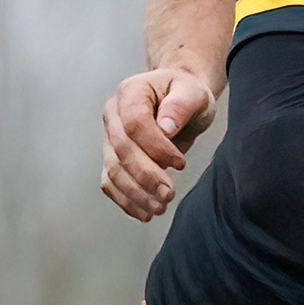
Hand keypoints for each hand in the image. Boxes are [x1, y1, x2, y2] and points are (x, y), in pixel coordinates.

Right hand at [100, 67, 218, 222]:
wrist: (179, 99)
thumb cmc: (186, 93)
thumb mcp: (194, 92)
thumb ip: (181, 105)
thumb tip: (165, 128)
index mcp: (131, 92)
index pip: (135, 123)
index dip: (156, 147)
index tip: (180, 163)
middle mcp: (113, 114)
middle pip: (122, 150)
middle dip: (146, 176)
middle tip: (168, 194)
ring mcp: (109, 136)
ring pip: (113, 170)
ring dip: (135, 193)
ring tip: (160, 208)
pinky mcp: (112, 157)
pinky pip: (111, 183)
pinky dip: (126, 200)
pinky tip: (145, 213)